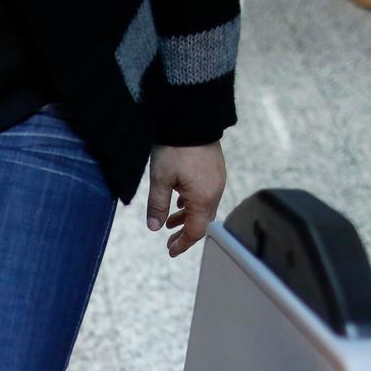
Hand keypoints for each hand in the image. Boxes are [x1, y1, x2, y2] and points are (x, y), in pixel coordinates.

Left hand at [146, 142, 226, 257]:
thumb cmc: (175, 149)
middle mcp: (214, 193)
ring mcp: (217, 181)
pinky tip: (180, 200)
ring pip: (204, 209)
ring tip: (170, 221)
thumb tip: (154, 227)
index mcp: (202, 198)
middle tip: (169, 240)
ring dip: (188, 217)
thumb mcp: (160, 179)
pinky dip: (193, 203)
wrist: (192, 119)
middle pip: (202, 222)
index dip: (182, 244)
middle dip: (185, 233)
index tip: (170, 251)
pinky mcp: (215, 171)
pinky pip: (206, 195)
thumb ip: (157, 205)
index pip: (195, 231)